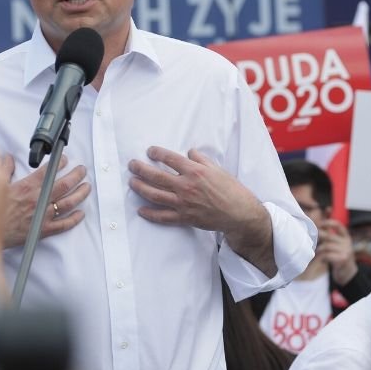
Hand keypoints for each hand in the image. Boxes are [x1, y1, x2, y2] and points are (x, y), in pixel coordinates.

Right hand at [1, 154, 89, 247]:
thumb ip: (5, 170)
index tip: (65, 160)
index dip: (60, 163)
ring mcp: (43, 215)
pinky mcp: (44, 230)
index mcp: (27, 187)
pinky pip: (64, 224)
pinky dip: (75, 219)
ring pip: (69, 203)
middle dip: (77, 175)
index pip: (48, 171)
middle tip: (82, 170)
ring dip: (80, 194)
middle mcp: (38, 199)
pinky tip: (81, 214)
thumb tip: (8, 159)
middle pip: (64, 185)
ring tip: (87, 187)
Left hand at [129, 146, 275, 274]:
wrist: (239, 213)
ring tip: (132, 182)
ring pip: (155, 195)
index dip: (157, 153)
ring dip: (140, 188)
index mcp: (194, 171)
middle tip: (132, 165)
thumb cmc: (230, 189)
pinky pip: (163, 216)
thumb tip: (189, 152)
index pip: (170, 159)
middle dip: (141, 169)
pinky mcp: (184, 217)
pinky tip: (141, 210)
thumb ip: (201, 159)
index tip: (150, 151)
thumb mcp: (217, 168)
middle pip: (156, 176)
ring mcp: (183, 203)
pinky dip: (150, 214)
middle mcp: (186, 186)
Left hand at [318, 221, 357, 282]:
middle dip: (318, 238)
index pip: (338, 225)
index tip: (319, 224)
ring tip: (317, 253)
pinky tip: (323, 261)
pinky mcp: (343, 258)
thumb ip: (329, 236)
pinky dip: (322, 258)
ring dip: (318, 250)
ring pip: (326, 246)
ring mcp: (346, 250)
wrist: (347, 272)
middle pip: (328, 236)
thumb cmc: (338, 256)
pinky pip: (327, 255)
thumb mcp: (337, 244)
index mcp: (345, 236)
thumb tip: (316, 225)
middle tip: (312, 241)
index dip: (328, 223)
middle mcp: (347, 242)